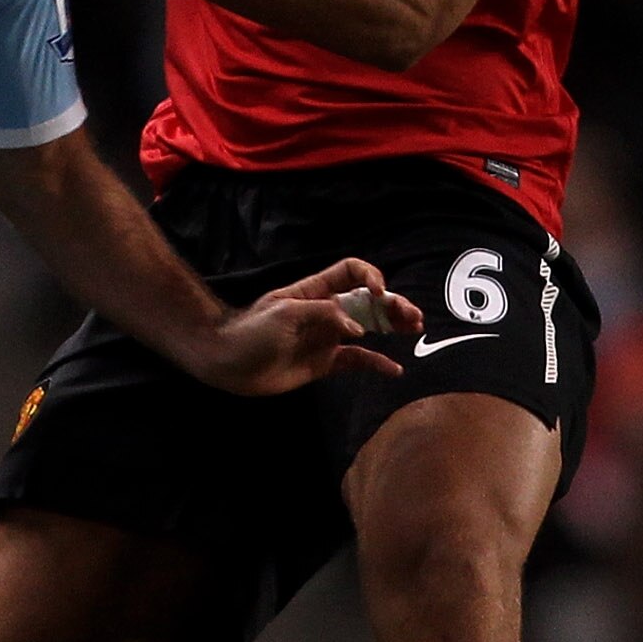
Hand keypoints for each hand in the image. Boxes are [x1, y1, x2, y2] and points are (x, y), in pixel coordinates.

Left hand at [182, 258, 423, 396]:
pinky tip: (394, 369)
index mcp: (315, 291)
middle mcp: (326, 311)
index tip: (379, 295)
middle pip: (367, 300)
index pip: (350, 272)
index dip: (369, 278)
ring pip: (368, 328)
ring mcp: (327, 336)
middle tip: (413, 316)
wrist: (227, 362)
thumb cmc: (251, 331)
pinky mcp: (324, 362)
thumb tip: (358, 329)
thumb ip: (324, 316)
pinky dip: (376, 362)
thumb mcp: (285, 313)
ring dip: (392, 326)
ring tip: (414, 329)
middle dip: (392, 304)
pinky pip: (357, 359)